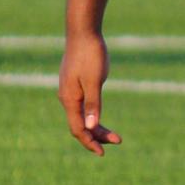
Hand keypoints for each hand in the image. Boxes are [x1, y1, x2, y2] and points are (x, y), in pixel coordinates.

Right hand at [58, 29, 120, 154]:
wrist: (83, 32)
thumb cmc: (90, 55)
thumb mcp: (94, 81)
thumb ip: (93, 104)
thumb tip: (91, 127)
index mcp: (70, 99)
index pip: (77, 129)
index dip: (90, 142)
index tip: (103, 152)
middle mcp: (67, 97)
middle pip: (80, 126)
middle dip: (97, 136)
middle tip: (118, 140)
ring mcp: (70, 91)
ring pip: (82, 117)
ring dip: (96, 127)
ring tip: (115, 135)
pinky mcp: (75, 85)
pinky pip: (82, 107)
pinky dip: (93, 116)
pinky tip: (102, 118)